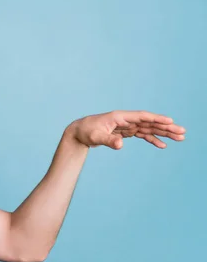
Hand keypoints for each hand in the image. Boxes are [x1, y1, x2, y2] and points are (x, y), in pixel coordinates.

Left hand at [69, 110, 185, 149]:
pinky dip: (152, 139)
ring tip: (178, 138)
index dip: (157, 118)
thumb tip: (120, 145)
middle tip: (182, 132)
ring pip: (148, 129)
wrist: (78, 133)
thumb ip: (108, 140)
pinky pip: (142, 135)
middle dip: (166, 127)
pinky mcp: (125, 133)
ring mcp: (126, 126)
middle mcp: (125, 120)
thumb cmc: (86, 132)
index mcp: (120, 117)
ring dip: (163, 133)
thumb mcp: (95, 136)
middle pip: (149, 122)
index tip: (171, 121)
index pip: (142, 116)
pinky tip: (162, 145)